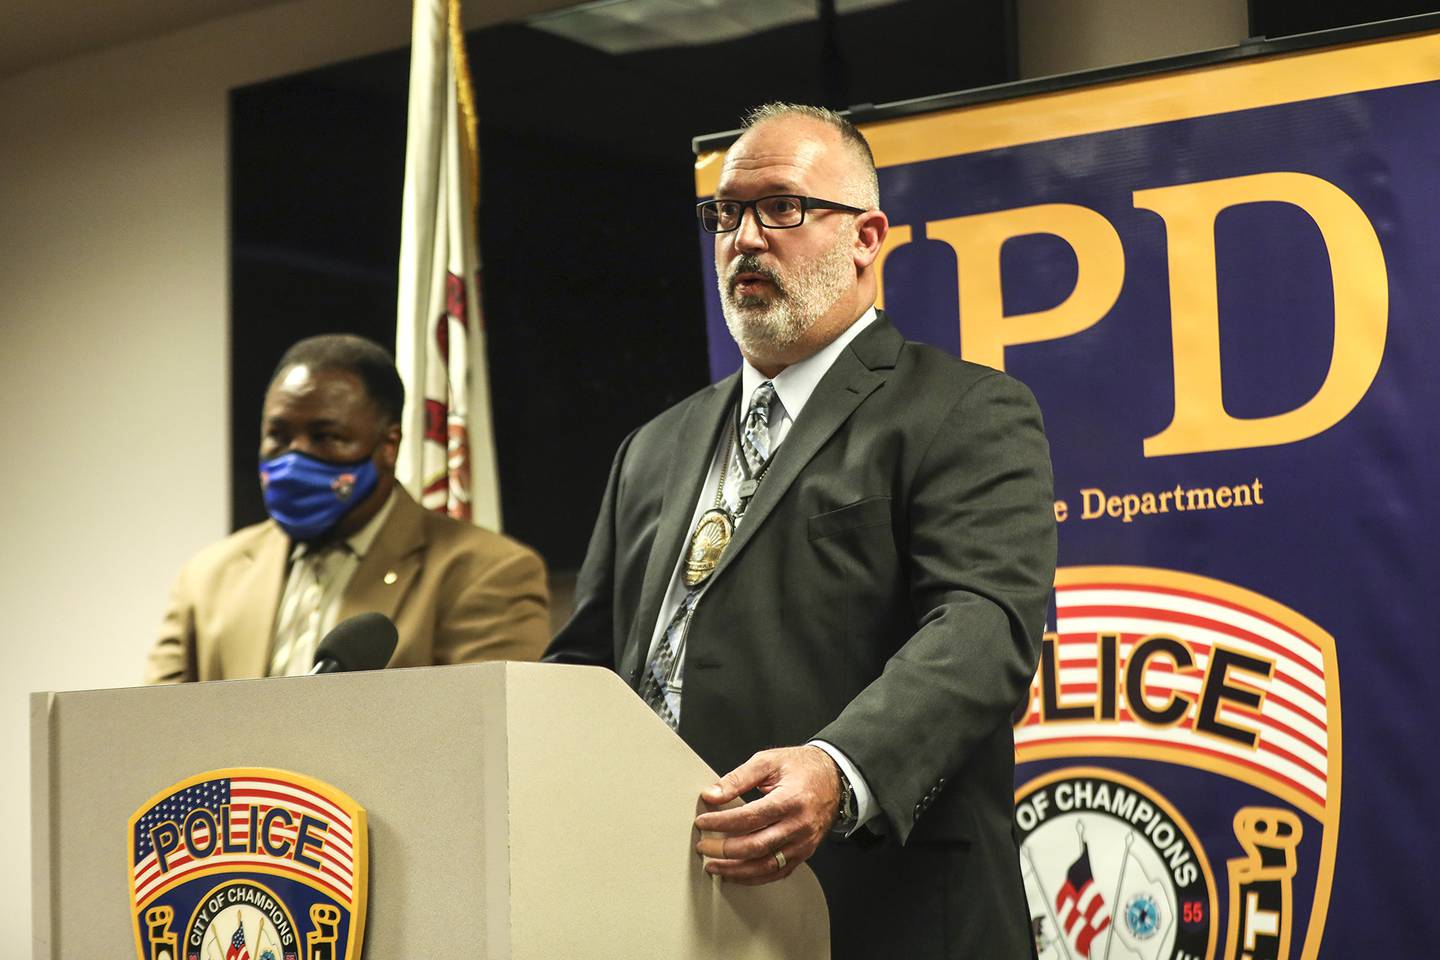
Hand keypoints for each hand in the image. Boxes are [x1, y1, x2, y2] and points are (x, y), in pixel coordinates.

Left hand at [693, 745, 839, 884]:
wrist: (834, 777)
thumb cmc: (801, 767)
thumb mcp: (768, 761)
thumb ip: (738, 778)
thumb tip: (712, 794)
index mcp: (790, 799)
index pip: (749, 817)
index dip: (722, 822)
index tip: (703, 822)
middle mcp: (799, 825)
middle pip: (756, 845)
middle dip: (724, 850)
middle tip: (703, 846)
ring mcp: (803, 842)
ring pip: (766, 866)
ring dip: (736, 870)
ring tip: (714, 866)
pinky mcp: (804, 853)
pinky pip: (778, 872)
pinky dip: (755, 877)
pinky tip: (737, 874)